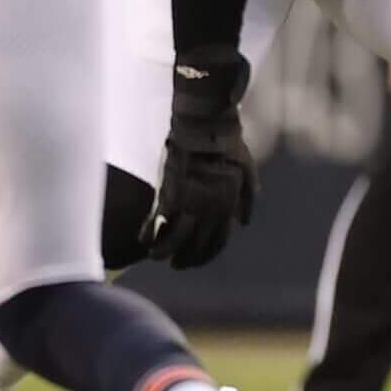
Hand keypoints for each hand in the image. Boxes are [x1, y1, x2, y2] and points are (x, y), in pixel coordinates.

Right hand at [144, 47, 257, 268]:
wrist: (206, 126)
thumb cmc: (228, 145)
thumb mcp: (247, 171)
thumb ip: (248, 197)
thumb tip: (243, 222)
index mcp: (229, 204)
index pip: (220, 240)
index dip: (208, 254)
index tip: (197, 260)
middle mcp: (212, 208)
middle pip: (197, 245)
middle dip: (186, 258)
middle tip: (176, 264)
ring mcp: (191, 202)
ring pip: (175, 240)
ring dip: (164, 252)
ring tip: (155, 257)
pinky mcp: (170, 194)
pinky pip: (157, 222)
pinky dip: (149, 234)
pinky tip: (143, 239)